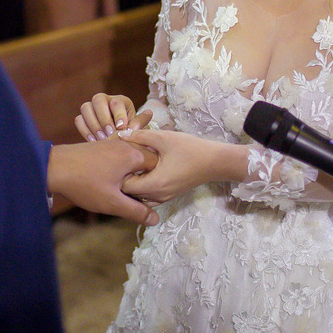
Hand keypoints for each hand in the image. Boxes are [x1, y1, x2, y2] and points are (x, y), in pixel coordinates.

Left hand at [48, 139, 159, 225]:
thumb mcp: (112, 203)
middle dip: (144, 178)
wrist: (53, 166)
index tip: (147, 197)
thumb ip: (136, 211)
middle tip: (134, 196)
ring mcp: (113, 141)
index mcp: (134, 155)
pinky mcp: (102, 144)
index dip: (155, 183)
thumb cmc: (84, 184)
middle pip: (146, 160)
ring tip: (121, 189)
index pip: (158, 167)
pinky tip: (110, 180)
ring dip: (131, 173)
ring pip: (132, 158)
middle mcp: (126, 144)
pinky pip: (120, 155)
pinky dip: (120, 167)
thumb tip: (156, 219)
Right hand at [76, 93, 152, 140]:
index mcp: (120, 101)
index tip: (122, 128)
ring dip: (93, 124)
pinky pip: (79, 120)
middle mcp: (104, 100)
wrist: (119, 142)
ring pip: (86, 107)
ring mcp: (92, 108)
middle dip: (104, 118)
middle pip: (98, 99)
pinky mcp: (83, 118)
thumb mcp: (137, 128)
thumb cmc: (130, 134)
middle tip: (110, 133)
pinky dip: (85, 130)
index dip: (119, 114)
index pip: (116, 102)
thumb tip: (148, 113)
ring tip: (102, 139)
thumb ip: (139, 123)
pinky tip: (93, 141)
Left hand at [119, 129, 242, 203]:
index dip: (118, 172)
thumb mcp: (163, 138)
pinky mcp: (169, 197)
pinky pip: (148, 196)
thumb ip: (140, 136)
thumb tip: (120, 134)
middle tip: (121, 161)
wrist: (214, 162)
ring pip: (139, 196)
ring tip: (131, 166)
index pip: (124, 186)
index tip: (118, 158)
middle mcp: (157, 196)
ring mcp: (164, 199)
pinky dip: (143, 186)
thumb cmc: (190, 149)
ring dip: (133, 183)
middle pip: (130, 193)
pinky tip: (144, 171)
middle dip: (123, 178)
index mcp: (154, 184)